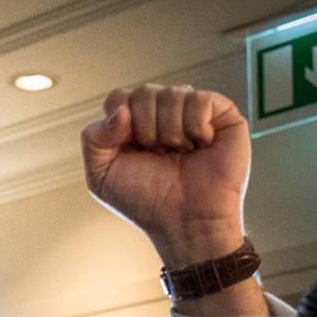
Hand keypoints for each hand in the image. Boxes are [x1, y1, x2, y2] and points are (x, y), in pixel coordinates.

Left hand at [81, 84, 250, 268]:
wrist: (185, 223)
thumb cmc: (146, 201)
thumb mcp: (101, 176)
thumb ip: (93, 138)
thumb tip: (121, 111)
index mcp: (135, 121)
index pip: (120, 97)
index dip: (122, 124)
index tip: (133, 151)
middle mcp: (164, 111)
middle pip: (144, 93)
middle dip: (147, 130)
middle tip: (160, 156)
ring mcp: (193, 111)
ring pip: (173, 94)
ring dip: (172, 133)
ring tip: (181, 154)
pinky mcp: (223, 115)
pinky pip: (200, 100)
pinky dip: (197, 127)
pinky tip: (201, 145)